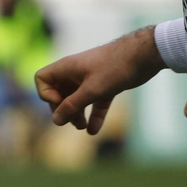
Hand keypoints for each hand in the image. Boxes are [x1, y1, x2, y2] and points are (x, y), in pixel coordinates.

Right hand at [35, 29, 166, 134]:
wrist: (144, 55)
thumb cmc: (115, 67)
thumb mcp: (92, 90)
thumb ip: (72, 106)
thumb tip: (56, 121)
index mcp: (67, 68)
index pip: (42, 79)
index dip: (46, 94)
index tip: (61, 102)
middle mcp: (76, 73)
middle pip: (59, 93)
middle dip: (64, 110)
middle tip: (74, 121)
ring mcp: (91, 79)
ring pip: (77, 99)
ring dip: (77, 114)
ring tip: (83, 127)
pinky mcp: (106, 85)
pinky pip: (95, 103)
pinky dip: (93, 115)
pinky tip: (94, 130)